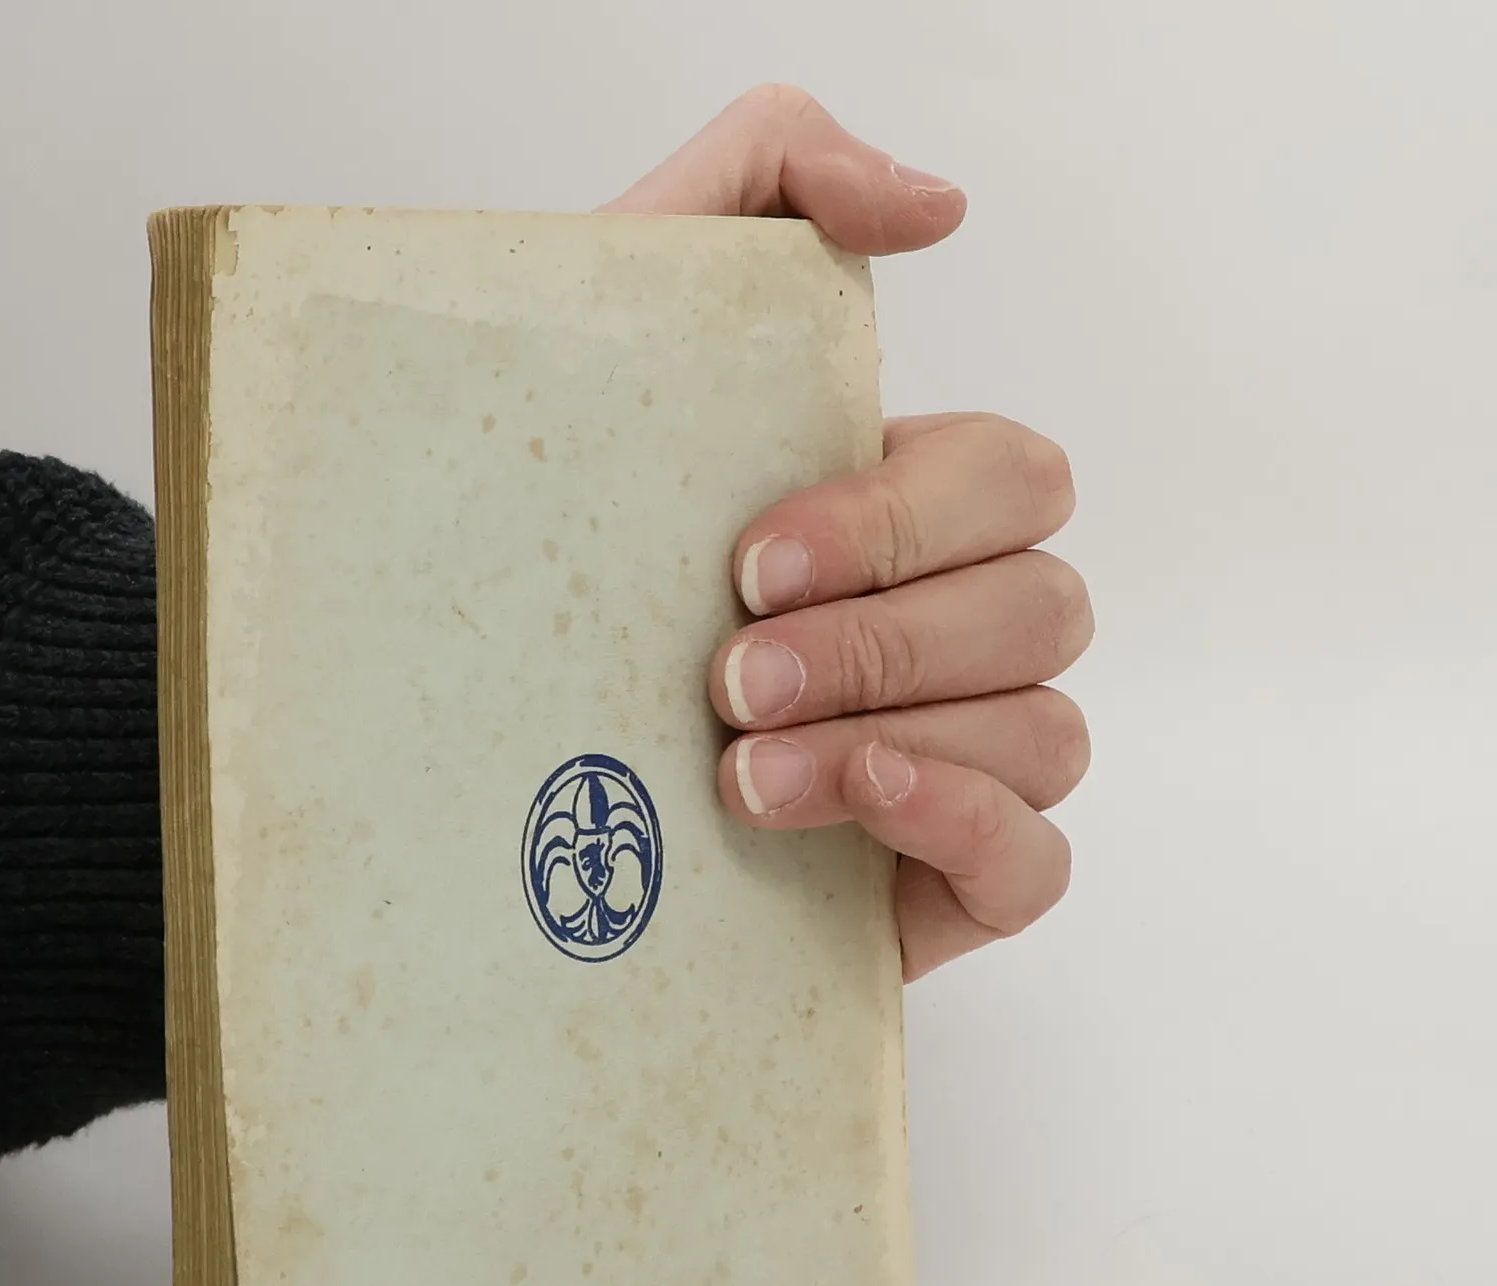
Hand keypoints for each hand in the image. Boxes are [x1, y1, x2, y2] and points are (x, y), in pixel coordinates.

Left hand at [607, 88, 1091, 977]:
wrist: (459, 773)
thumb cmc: (540, 556)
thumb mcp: (619, 317)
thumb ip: (765, 181)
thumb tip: (937, 205)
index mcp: (896, 515)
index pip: (1008, 481)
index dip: (902, 519)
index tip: (744, 566)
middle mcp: (944, 632)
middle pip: (1040, 603)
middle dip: (886, 638)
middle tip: (730, 679)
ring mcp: (954, 762)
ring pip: (1047, 728)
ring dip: (903, 740)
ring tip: (738, 774)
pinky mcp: (942, 883)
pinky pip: (1038, 859)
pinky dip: (963, 823)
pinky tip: (846, 806)